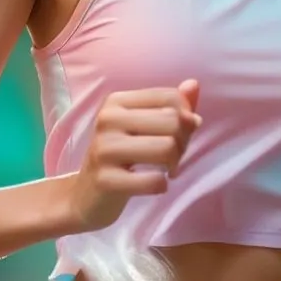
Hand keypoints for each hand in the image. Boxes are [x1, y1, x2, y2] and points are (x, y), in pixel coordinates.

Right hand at [72, 79, 200, 231]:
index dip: (186, 117)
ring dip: (175, 164)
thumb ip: (172, 105)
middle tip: (172, 156)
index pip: (171, 98)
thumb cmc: (122, 156)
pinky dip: (162, 185)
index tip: (177, 135)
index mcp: (117, 101)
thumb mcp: (145, 126)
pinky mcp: (105, 180)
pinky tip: (154, 185)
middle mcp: (108, 119)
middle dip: (182, 142)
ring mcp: (104, 149)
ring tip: (165, 169)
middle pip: (173, 121)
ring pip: (167, 148)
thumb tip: (193, 85)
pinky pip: (154, 180)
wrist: (87, 195)